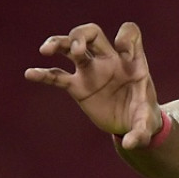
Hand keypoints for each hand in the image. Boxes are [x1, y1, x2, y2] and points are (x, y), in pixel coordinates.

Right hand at [24, 21, 162, 148]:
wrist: (132, 125)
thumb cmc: (144, 118)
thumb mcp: (147, 124)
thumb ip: (141, 132)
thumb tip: (129, 144)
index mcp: (133, 62)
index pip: (130, 34)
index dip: (125, 37)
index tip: (123, 51)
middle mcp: (110, 61)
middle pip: (92, 33)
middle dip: (81, 36)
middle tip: (76, 50)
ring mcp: (91, 71)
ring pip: (70, 48)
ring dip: (58, 44)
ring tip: (46, 50)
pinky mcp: (77, 86)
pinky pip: (57, 76)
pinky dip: (43, 74)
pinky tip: (31, 74)